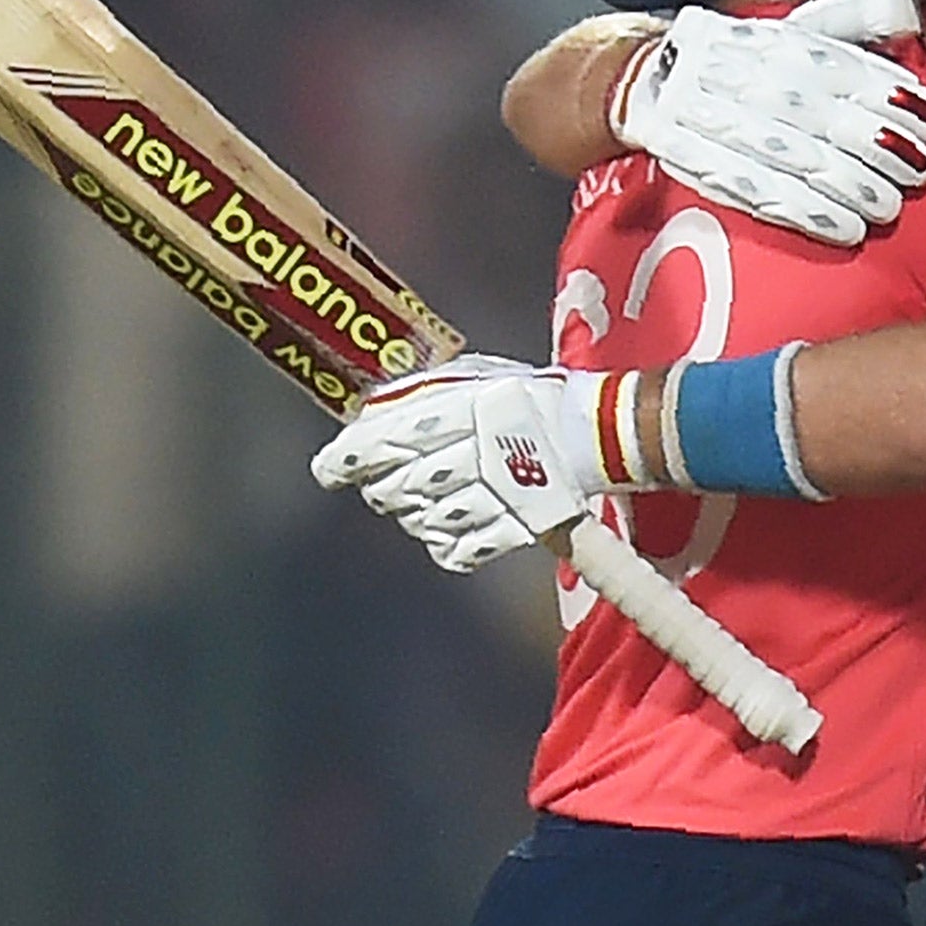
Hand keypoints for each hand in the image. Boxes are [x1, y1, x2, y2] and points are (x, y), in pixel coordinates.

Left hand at [311, 356, 592, 573]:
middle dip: (382, 488)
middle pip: (398, 486)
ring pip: (425, 520)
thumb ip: (424, 391)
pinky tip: (448, 530)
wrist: (596, 430)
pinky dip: (446, 545)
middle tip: (385, 482)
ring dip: (416, 514)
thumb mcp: (477, 376)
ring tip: (427, 501)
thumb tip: (368, 412)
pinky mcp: (516, 525)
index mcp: (463, 406)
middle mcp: (474, 450)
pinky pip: (461, 550)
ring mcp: (496, 492)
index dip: (348, 458)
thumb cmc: (530, 397)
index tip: (329, 469)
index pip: (387, 438)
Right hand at [611, 0, 925, 246]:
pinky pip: (758, 192)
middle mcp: (747, 77)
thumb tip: (907, 12)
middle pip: (821, 114)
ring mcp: (718, 120)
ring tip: (890, 205)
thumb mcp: (788, 29)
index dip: (892, 96)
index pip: (842, 67)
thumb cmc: (735, 60)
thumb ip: (849, 23)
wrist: (643, 79)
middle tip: (921, 169)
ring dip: (850, 185)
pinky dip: (807, 213)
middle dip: (879, 145)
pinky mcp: (698, 163)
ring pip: (794, 156)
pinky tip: (846, 229)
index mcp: (775, 42)